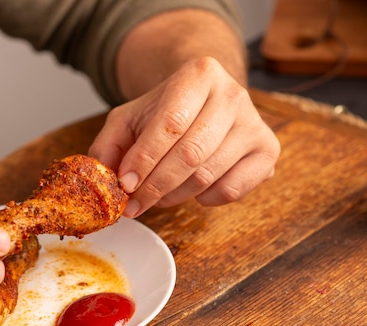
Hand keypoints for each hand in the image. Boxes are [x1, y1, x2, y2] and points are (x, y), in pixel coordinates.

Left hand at [88, 57, 279, 217]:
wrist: (205, 100)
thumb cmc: (164, 112)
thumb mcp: (128, 118)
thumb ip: (108, 145)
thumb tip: (103, 180)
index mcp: (198, 74)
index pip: (171, 123)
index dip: (145, 159)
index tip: (124, 184)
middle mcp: (233, 94)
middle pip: (191, 154)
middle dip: (155, 186)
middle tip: (133, 204)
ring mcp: (255, 123)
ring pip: (208, 175)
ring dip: (174, 196)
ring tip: (155, 197)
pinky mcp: (267, 151)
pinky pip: (232, 189)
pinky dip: (204, 199)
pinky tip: (190, 190)